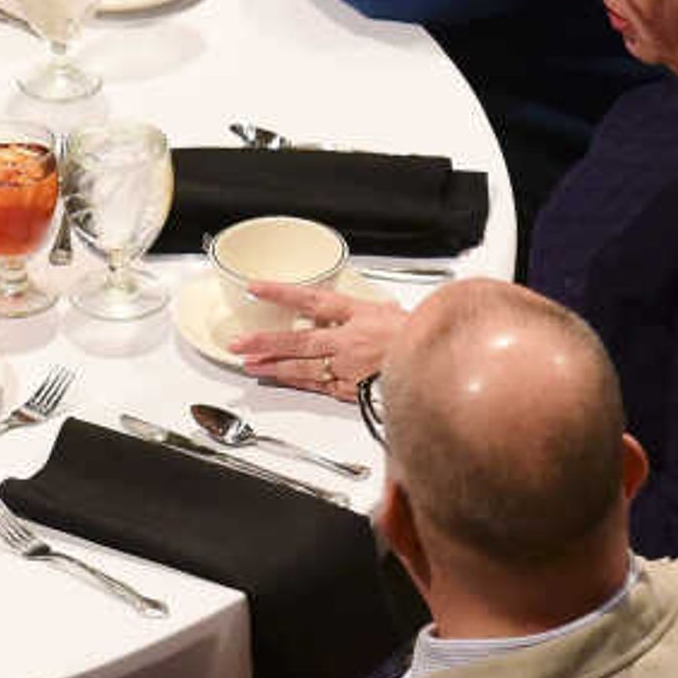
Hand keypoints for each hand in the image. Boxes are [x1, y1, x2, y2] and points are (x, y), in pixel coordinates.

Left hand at [225, 282, 407, 400]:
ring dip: (272, 365)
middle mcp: (349, 341)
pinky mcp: (352, 389)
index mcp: (360, 314)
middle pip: (298, 340)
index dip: (281, 293)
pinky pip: (317, 385)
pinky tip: (278, 378)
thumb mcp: (391, 311)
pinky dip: (295, 381)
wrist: (440, 366)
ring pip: (302, 367)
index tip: (255, 288)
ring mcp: (349, 367)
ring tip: (248, 363)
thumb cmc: (420, 337)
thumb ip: (361, 310)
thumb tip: (337, 307)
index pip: (313, 299)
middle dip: (264, 341)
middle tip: (237, 341)